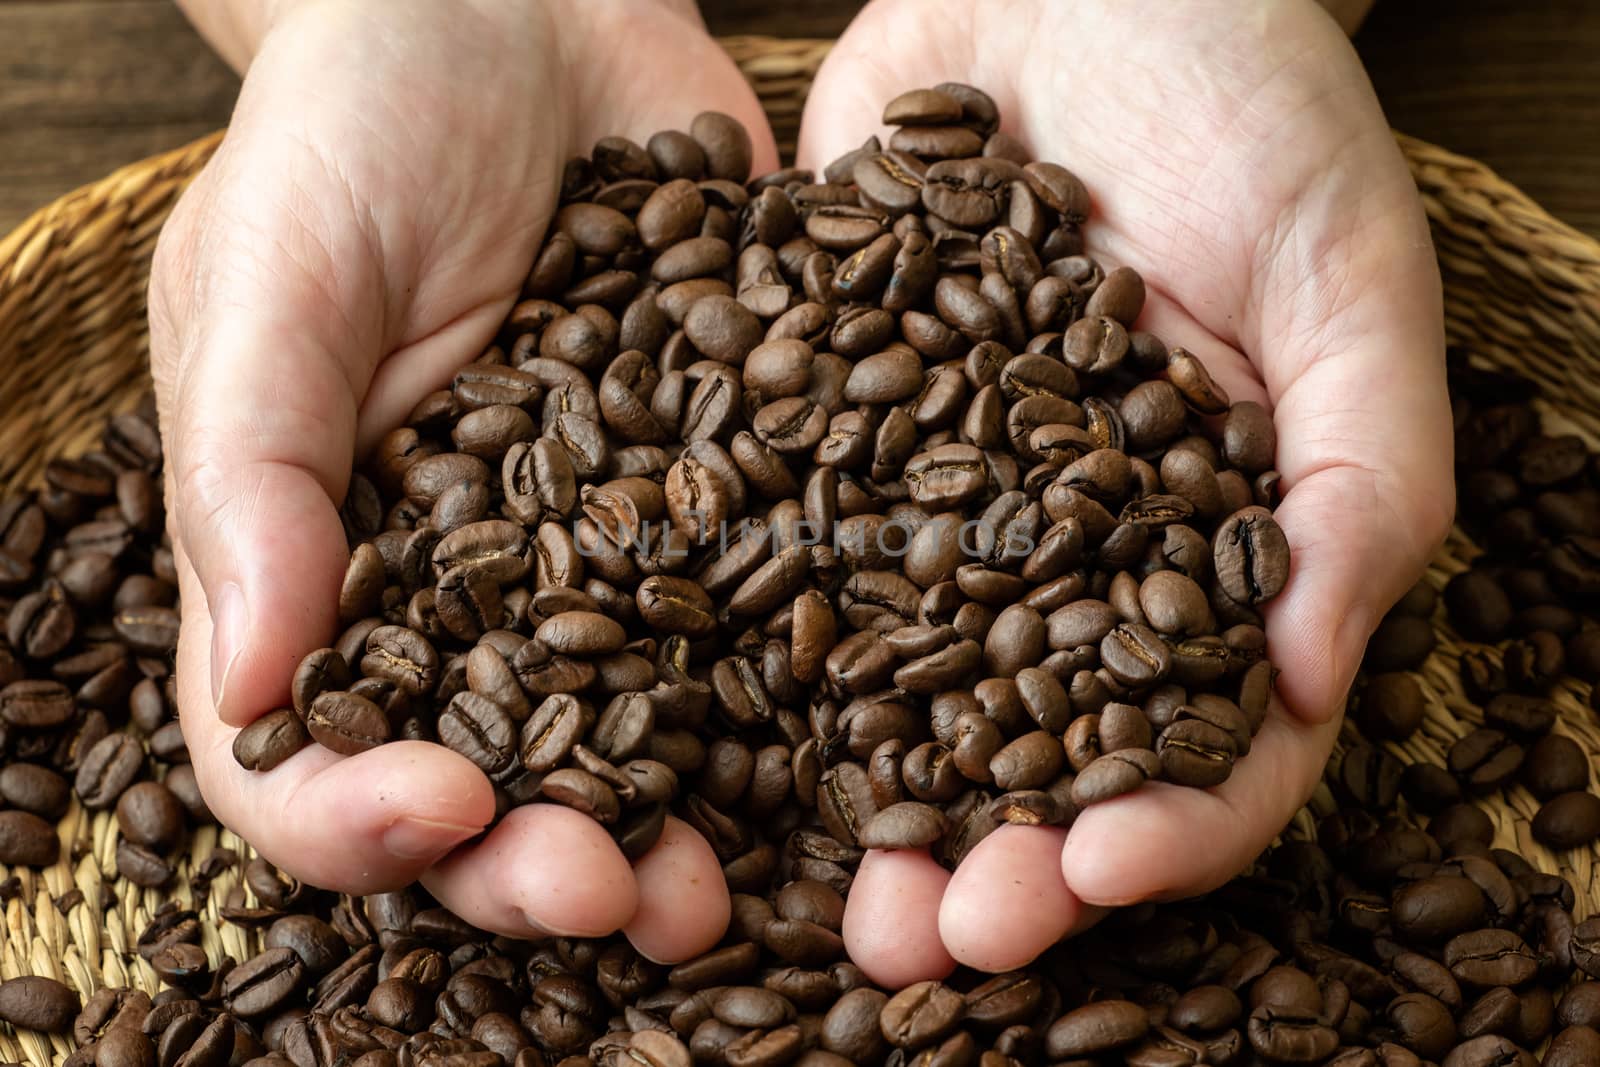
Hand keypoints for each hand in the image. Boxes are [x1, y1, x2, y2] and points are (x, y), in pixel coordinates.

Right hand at [149, 0, 775, 960]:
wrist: (523, 17)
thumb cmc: (360, 129)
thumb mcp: (277, 276)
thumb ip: (255, 471)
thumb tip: (260, 687)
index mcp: (324, 571)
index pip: (301, 759)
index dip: (354, 820)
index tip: (445, 808)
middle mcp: (470, 601)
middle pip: (486, 790)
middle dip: (542, 864)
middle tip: (618, 895)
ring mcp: (607, 566)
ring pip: (638, 744)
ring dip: (679, 831)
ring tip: (725, 890)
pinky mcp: (726, 507)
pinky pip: (765, 623)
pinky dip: (807, 700)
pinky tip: (863, 743)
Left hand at [796, 0, 1453, 985]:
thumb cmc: (1246, 101)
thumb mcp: (1344, 275)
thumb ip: (1361, 478)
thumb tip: (1314, 681)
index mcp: (1209, 546)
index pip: (1205, 735)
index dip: (1165, 825)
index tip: (1098, 872)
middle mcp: (1064, 553)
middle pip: (1027, 753)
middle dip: (982, 857)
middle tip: (921, 943)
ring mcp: (935, 504)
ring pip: (890, 694)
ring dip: (841, 804)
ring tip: (798, 891)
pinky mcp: (820, 433)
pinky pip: (778, 554)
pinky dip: (732, 646)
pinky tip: (682, 723)